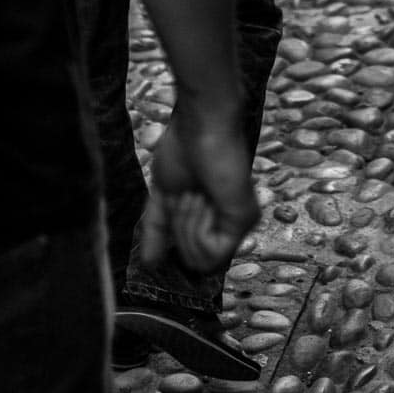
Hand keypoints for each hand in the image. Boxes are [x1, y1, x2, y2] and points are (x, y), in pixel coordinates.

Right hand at [140, 97, 257, 273]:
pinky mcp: (244, 219)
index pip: (191, 258)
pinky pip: (213, 253)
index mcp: (211, 219)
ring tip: (196, 195)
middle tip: (187, 195)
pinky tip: (205, 202)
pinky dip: (198, 231)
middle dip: (179, 230)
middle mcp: (228, 224)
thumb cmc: (183, 151)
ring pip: (203, 262)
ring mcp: (239, 223)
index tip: (178, 201)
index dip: (175, 237)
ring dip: (187, 228)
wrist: (198, 128)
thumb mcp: (162, 197)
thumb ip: (157, 230)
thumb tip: (149, 264)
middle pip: (194, 263)